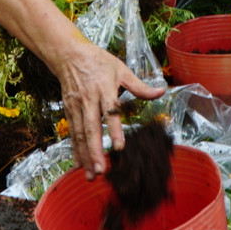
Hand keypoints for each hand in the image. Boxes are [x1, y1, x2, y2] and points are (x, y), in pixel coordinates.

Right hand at [53, 38, 163, 178]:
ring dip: (85, 155)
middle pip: (91, 128)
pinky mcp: (69, 111)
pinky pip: (73, 133)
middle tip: (101, 170)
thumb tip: (162, 91)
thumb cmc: (98, 62)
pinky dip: (76, 149)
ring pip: (79, 134)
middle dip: (95, 151)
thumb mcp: (121, 69)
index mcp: (104, 89)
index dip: (114, 130)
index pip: (110, 112)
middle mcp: (89, 100)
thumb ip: (140, 86)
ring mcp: (77, 106)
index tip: (119, 147)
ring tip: (91, 174)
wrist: (69, 55)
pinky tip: (81, 164)